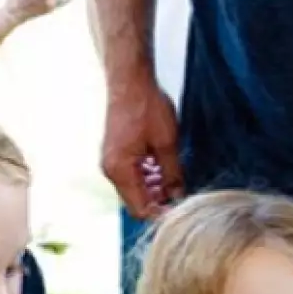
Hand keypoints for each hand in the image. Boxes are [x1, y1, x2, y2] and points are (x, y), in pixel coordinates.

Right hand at [101, 71, 183, 219]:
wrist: (130, 79)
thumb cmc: (145, 105)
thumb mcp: (167, 143)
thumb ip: (173, 175)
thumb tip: (179, 196)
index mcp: (120, 170)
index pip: (140, 209)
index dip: (161, 214)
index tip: (180, 210)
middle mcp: (112, 170)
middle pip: (137, 201)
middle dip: (159, 200)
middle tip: (181, 191)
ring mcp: (112, 162)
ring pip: (136, 188)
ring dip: (155, 187)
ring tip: (174, 175)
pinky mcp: (116, 154)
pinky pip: (132, 174)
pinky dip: (148, 175)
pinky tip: (162, 164)